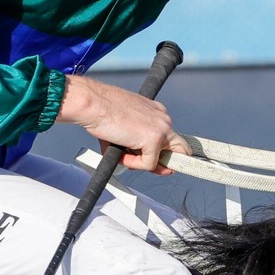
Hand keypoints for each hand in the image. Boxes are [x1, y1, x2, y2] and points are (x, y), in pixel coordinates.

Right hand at [56, 74, 191, 173]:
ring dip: (142, 163)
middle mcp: (163, 120)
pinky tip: (122, 154)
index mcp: (157, 113)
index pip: (170, 137)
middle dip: (166, 163)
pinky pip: (148, 164)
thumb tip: (131, 159)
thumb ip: (133, 141)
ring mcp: (161, 129)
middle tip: (156, 169)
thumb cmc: (102, 111)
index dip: (163, 152)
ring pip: (162, 159)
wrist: (94, 104)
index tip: (154, 160)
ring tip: (123, 155)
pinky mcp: (154, 139)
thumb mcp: (124, 124)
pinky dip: (133, 164)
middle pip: (180, 149)